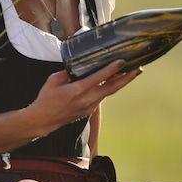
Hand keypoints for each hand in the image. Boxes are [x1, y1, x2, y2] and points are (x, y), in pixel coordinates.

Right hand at [27, 59, 141, 131]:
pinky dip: (110, 88)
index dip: (111, 69)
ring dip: (121, 83)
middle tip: (138, 69)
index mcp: (76, 90)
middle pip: (111, 88)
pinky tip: (115, 81)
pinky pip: (102, 97)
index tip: (121, 61)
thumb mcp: (53, 80)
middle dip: (126, 78)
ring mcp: (89, 106)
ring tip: (131, 72)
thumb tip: (77, 65)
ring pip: (109, 93)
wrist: (43, 120)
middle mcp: (86, 99)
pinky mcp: (89, 110)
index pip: (98, 78)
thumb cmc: (46, 99)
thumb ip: (67, 72)